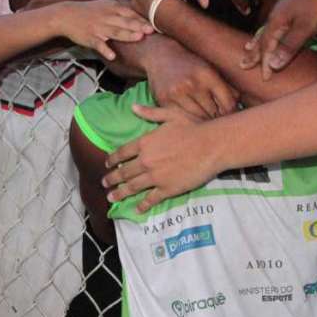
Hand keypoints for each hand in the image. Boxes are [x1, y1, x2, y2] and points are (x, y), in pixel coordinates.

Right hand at [51, 0, 151, 60]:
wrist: (66, 15)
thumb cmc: (89, 11)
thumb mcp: (105, 4)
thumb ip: (122, 7)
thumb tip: (139, 11)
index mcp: (112, 8)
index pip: (130, 13)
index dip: (142, 19)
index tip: (156, 24)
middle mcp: (106, 17)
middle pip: (125, 22)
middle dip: (138, 26)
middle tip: (151, 30)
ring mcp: (98, 28)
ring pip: (114, 32)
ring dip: (127, 35)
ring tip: (139, 38)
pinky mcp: (90, 38)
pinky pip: (99, 45)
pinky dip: (105, 50)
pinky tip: (112, 56)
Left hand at [102, 104, 218, 212]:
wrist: (211, 145)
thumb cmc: (193, 127)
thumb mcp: (170, 115)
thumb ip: (150, 113)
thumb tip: (133, 107)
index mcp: (145, 143)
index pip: (122, 153)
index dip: (113, 159)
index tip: (107, 164)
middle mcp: (146, 161)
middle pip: (124, 172)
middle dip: (112, 178)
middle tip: (104, 183)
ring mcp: (155, 176)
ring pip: (132, 187)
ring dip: (120, 193)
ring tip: (111, 197)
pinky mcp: (167, 189)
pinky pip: (151, 199)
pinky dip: (142, 205)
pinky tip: (136, 210)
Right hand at [144, 40, 239, 118]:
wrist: (160, 55)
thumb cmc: (190, 64)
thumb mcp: (210, 69)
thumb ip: (226, 87)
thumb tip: (238, 107)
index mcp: (207, 75)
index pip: (227, 104)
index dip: (231, 112)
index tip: (231, 115)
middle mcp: (192, 84)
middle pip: (213, 113)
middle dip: (217, 117)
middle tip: (218, 118)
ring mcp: (177, 93)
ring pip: (198, 118)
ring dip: (203, 120)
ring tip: (205, 117)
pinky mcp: (164, 101)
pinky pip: (182, 118)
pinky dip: (188, 119)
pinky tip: (190, 115)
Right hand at [241, 0, 316, 79]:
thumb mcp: (306, 28)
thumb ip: (289, 46)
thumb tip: (272, 65)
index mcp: (277, 20)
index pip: (266, 46)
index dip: (264, 63)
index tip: (265, 78)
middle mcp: (277, 14)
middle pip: (261, 37)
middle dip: (253, 53)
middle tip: (243, 64)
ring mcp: (285, 8)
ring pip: (267, 29)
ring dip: (258, 41)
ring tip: (249, 47)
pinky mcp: (294, 5)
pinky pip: (277, 24)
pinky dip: (271, 32)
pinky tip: (275, 30)